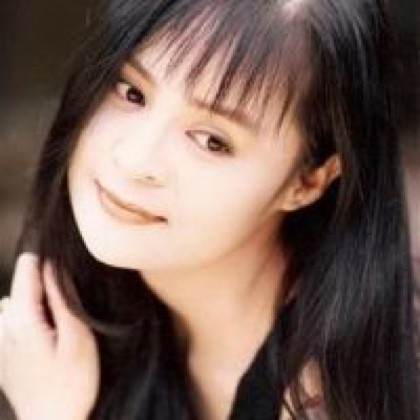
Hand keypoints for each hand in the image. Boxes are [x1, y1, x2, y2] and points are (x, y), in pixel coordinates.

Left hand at [0, 253, 99, 419]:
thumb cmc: (72, 383)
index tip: (67, 284)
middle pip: (24, 284)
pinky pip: (16, 319)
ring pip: (20, 301)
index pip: (28, 267)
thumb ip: (63, 299)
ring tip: (56, 337)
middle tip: (66, 324)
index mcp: (21, 320)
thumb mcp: (77, 338)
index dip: (51, 266)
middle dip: (47, 293)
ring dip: (40, 309)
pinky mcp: (1, 349)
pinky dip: (33, 322)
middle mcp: (2, 326)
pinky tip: (46, 346)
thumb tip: (54, 264)